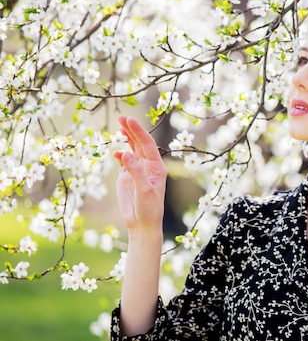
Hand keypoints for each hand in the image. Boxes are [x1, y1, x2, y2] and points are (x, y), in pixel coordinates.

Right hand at [114, 115, 166, 233]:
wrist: (142, 224)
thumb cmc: (149, 208)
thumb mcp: (144, 190)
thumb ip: (135, 171)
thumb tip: (126, 153)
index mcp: (156, 167)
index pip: (147, 144)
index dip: (138, 131)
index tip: (129, 121)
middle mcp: (148, 166)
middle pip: (140, 144)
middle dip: (132, 130)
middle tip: (122, 117)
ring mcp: (137, 170)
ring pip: (132, 150)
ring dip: (127, 139)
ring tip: (119, 126)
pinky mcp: (127, 177)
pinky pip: (124, 161)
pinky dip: (120, 155)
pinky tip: (116, 152)